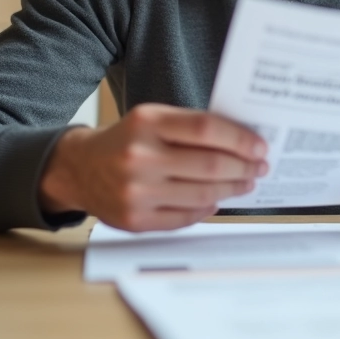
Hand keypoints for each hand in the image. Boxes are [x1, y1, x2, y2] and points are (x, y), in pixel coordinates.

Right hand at [38, 104, 267, 231]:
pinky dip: (207, 209)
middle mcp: (140, 157)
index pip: (206, 129)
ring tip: (245, 182)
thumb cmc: (126, 140)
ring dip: (231, 189)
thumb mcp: (151, 118)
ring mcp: (136, 192)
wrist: (78, 169)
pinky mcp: (135, 220)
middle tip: (260, 166)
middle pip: (210, 165)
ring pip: (202, 194)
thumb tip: (242, 143)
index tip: (260, 146)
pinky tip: (217, 200)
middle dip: (244, 167)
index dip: (240, 139)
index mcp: (146, 123)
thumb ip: (190, 127)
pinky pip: (185, 217)